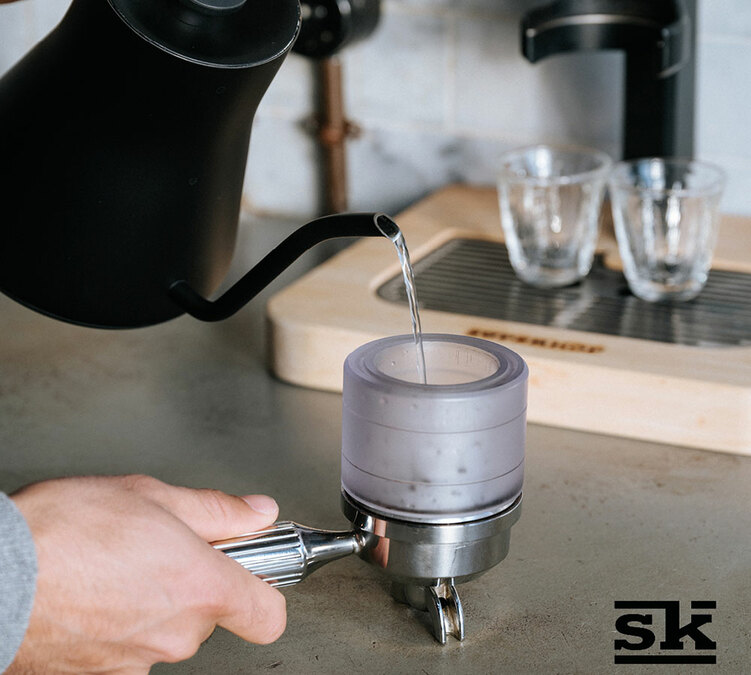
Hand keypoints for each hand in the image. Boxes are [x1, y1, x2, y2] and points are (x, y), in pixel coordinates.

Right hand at [9, 475, 285, 673]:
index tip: (254, 569)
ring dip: (154, 600)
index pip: (268, 615)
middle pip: (210, 613)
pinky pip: (129, 647)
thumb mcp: (152, 496)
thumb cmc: (62, 532)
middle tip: (162, 546)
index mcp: (200, 587)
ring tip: (117, 564)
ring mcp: (135, 662)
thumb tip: (257, 513)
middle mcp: (174, 634)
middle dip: (194, 580)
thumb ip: (217, 510)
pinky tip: (94, 591)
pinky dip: (121, 622)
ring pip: (167, 630)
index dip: (266, 591)